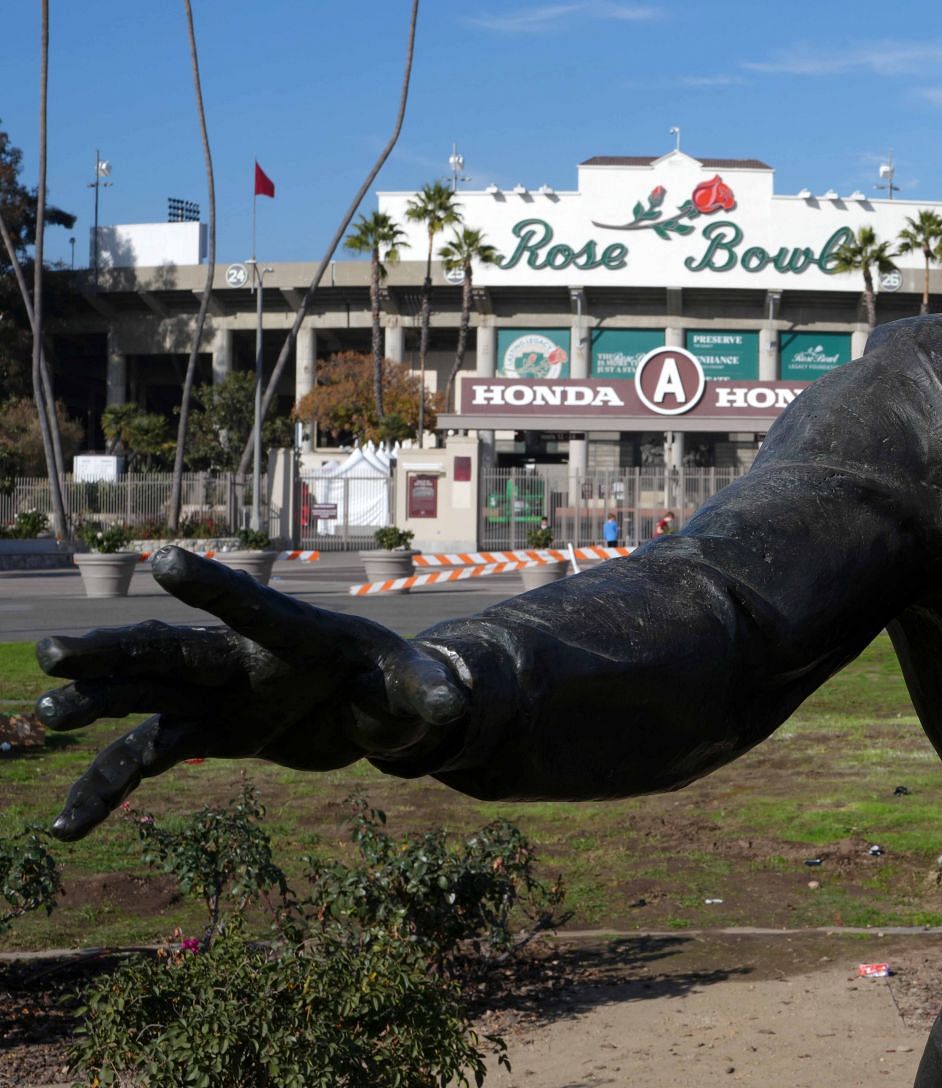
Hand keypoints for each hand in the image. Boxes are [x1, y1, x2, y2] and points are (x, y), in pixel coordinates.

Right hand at [35, 547, 468, 840]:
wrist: (371, 712)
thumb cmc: (395, 684)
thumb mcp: (416, 687)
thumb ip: (425, 692)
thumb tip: (449, 704)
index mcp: (291, 635)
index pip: (249, 607)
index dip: (211, 588)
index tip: (162, 561)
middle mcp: (239, 658)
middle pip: (170, 649)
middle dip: (114, 652)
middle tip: (55, 653)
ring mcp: (215, 695)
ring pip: (143, 697)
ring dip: (96, 705)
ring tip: (46, 713)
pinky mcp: (207, 733)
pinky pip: (147, 759)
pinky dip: (108, 788)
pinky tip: (68, 825)